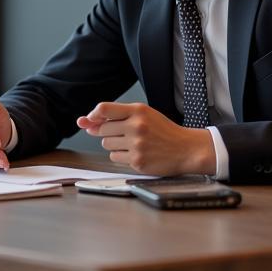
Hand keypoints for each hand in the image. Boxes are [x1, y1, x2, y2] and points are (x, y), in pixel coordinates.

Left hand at [76, 102, 215, 175]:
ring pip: (106, 144)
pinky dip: (121, 156)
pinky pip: (115, 157)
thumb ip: (116, 115)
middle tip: (123, 133)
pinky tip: (136, 153)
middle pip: (102, 129)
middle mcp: (136, 126)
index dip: (92, 115)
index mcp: (138, 111)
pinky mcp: (137, 161)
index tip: (89, 120)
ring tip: (133, 143)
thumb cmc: (163, 131)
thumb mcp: (144, 114)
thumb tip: (86, 122)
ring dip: (115, 144)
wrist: (186, 149)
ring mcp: (137, 145)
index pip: (104, 109)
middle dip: (107, 132)